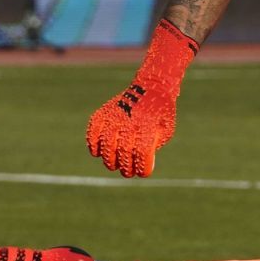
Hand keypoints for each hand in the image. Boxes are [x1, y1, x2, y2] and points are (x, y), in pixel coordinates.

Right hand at [85, 20, 197, 176]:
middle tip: (127, 172)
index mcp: (148, 126)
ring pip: (107, 145)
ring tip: (114, 164)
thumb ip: (155, 146)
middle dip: (125, 168)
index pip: (142, 154)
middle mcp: (130, 121)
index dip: (142, 168)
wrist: (151, 87)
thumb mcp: (166, 130)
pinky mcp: (104, 112)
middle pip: (123, 153)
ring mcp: (115, 116)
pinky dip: (93, 144)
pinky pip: (93, 132)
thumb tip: (144, 164)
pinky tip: (97, 152)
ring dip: (109, 160)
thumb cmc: (160, 113)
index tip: (143, 173)